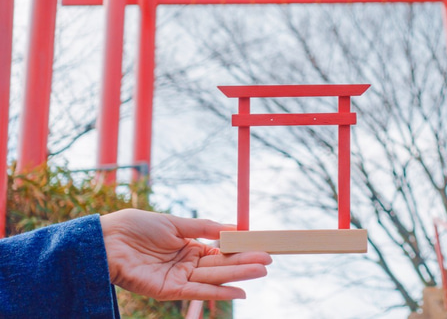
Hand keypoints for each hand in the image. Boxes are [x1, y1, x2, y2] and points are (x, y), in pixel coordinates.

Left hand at [100, 209, 270, 300]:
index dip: (240, 249)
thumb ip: (203, 227)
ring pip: (214, 278)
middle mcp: (186, 264)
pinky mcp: (168, 291)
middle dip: (246, 263)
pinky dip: (219, 292)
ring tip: (262, 271)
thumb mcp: (174, 223)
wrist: (107, 239)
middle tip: (270, 260)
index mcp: (188, 246)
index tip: (261, 246)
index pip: (220, 250)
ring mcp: (178, 278)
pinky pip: (198, 292)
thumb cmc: (137, 226)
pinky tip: (240, 291)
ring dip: (239, 276)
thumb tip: (232, 226)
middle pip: (221, 265)